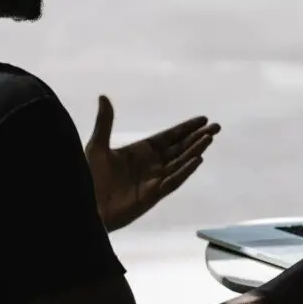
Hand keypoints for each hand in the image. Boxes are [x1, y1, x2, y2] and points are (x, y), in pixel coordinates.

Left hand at [85, 95, 220, 230]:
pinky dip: (185, 170)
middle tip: (216, 126)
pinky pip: (174, 181)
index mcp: (140, 151)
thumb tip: (103, 97)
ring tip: (209, 138)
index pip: (169, 137)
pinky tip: (198, 159)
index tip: (202, 119)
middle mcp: (151, 164)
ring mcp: (154, 180)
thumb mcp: (96, 147)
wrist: (87, 206)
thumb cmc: (89, 178)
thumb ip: (104, 123)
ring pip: (180, 162)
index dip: (185, 128)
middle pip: (180, 148)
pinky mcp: (153, 195)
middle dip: (197, 137)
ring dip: (195, 150)